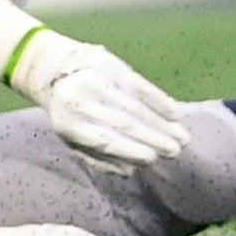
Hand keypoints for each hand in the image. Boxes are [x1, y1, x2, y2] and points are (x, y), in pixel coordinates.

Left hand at [8, 29, 191, 172]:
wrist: (52, 67)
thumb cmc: (69, 112)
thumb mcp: (72, 138)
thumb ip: (98, 158)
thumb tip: (129, 171)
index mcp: (69, 124)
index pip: (104, 140)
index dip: (130, 151)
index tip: (153, 159)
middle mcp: (81, 101)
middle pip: (123, 123)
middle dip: (153, 139)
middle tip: (175, 152)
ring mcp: (95, 80)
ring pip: (135, 105)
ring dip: (162, 123)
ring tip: (182, 138)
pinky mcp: (108, 64)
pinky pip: (139, 84)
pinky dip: (159, 100)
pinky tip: (175, 113)